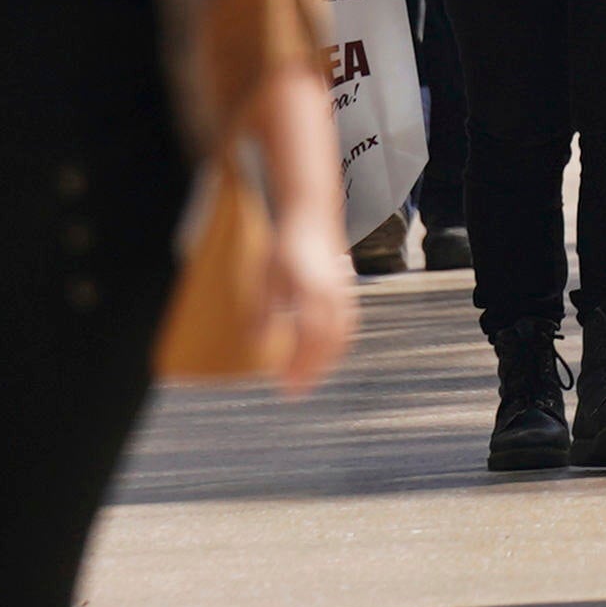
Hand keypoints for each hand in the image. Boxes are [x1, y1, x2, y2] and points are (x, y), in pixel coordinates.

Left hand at [264, 202, 360, 388]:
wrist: (310, 214)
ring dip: (326, 361)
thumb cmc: (284, 245)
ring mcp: (343, 292)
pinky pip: (348, 325)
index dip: (299, 365)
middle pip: (329, 343)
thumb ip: (263, 312)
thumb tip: (257, 344)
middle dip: (314, 370)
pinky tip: (324, 354)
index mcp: (310, 291)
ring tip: (309, 378)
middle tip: (296, 391)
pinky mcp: (347, 290)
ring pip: (342, 336)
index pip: (309, 338)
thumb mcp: (265, 277)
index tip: (286, 387)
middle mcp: (331, 295)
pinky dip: (337, 346)